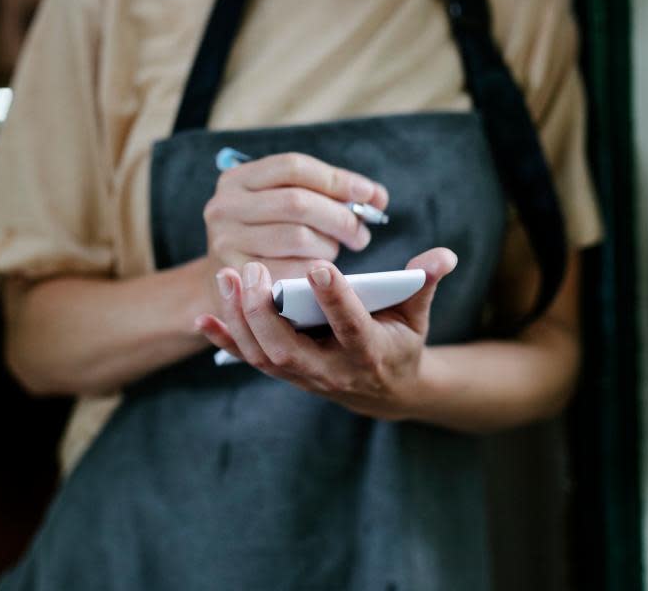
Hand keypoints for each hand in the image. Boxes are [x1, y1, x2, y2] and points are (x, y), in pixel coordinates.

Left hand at [195, 248, 457, 420]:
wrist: (384, 392)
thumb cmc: (399, 341)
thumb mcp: (417, 316)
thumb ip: (424, 284)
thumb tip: (444, 254)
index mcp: (369, 351)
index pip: (351, 325)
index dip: (336, 298)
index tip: (318, 265)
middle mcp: (332, 369)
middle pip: (291, 347)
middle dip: (267, 312)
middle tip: (254, 270)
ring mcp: (303, 375)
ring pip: (265, 354)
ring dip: (240, 319)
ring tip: (227, 276)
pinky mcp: (284, 373)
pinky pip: (250, 359)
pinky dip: (225, 340)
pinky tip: (203, 317)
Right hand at [202, 152, 387, 311]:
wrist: (229, 286)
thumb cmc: (268, 238)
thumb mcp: (283, 206)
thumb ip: (327, 195)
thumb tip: (376, 197)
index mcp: (237, 179)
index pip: (294, 167)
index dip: (337, 180)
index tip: (370, 195)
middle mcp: (223, 207)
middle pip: (297, 202)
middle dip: (340, 217)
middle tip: (362, 234)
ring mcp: (225, 243)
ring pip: (298, 237)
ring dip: (328, 246)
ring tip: (334, 253)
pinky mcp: (236, 278)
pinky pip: (291, 271)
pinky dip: (316, 271)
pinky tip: (323, 274)